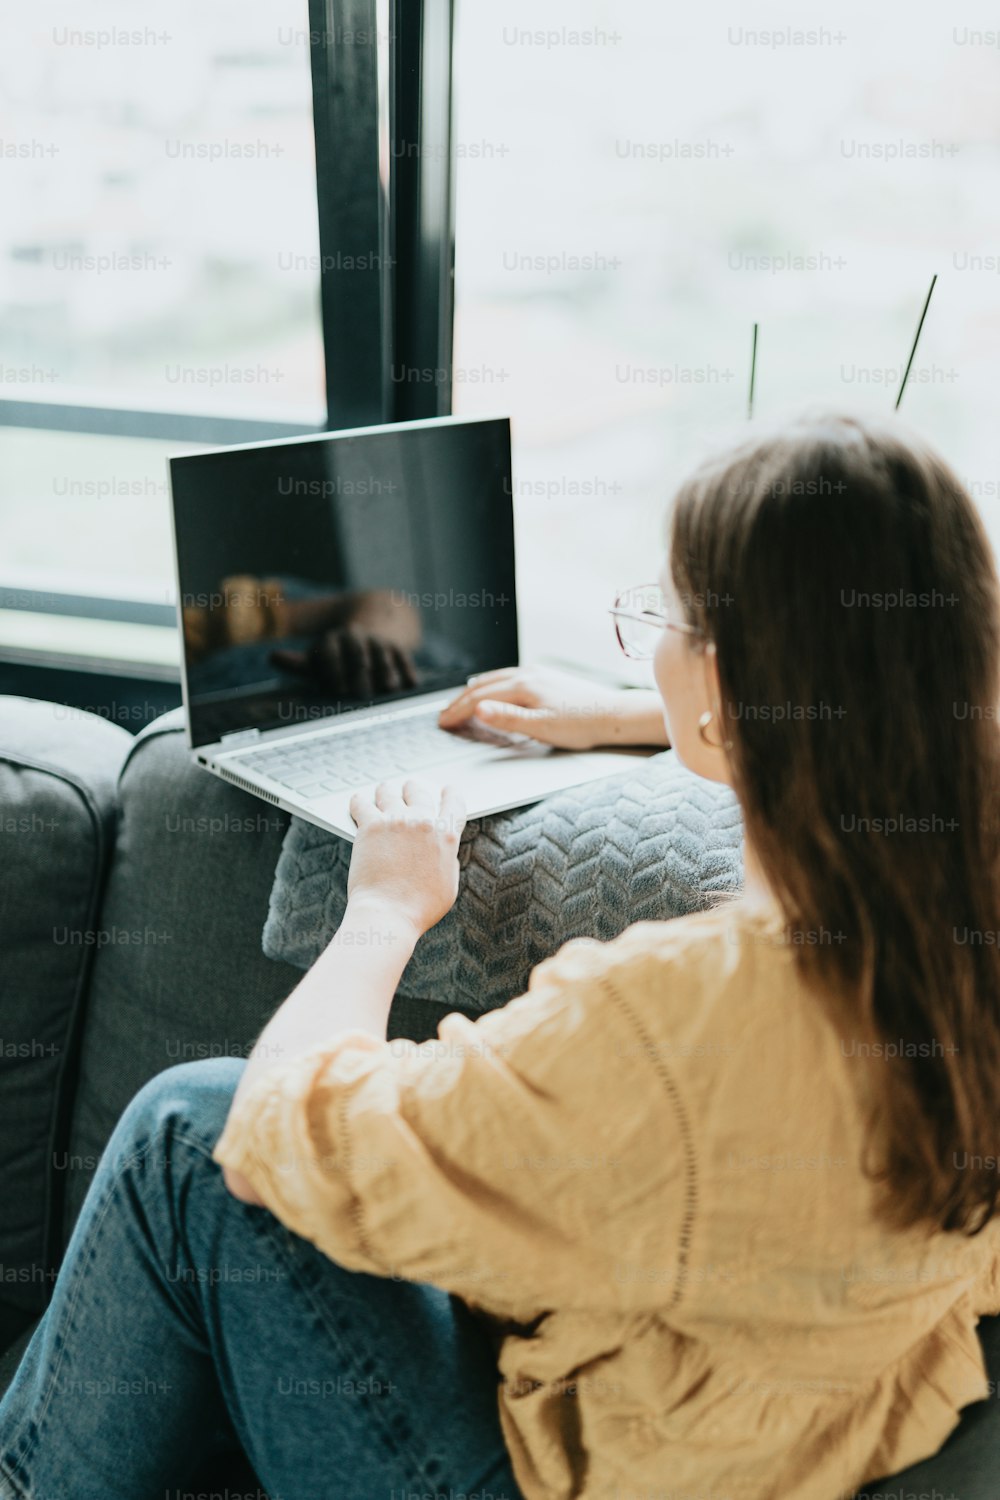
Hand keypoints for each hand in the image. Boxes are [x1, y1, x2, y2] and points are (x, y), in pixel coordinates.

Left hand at [271, 626, 417, 697]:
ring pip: (382, 657)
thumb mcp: (319, 657)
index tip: (335, 687)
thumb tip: (272, 657)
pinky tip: (410, 684)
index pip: (330, 650)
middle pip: (358, 655)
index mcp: (334, 639)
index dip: (333, 667)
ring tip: (388, 688)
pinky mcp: (400, 649)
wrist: (376, 622)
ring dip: (386, 672)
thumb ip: (299, 663)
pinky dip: (408, 671)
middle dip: (360, 673)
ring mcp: (380, 642)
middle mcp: (357, 637)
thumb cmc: (341, 653)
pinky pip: (404, 660)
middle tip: (360, 695)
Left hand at [347, 780, 466, 937]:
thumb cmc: (419, 908)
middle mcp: (423, 822)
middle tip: (409, 789)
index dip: (451, 793)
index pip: (454, 803)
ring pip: (389, 791)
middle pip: (418, 791)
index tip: (448, 790)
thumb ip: (446, 859)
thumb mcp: (449, 884)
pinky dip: (359, 801)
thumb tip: (440, 849)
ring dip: (386, 791)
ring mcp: (395, 821)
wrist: (388, 914)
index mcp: (447, 835)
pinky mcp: (370, 826)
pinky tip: (358, 802)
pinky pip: (361, 803)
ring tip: (383, 792)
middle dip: (413, 789)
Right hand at [438, 666, 668, 750]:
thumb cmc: (581, 725)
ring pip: (495, 679)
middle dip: (460, 701)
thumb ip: (508, 719)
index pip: (479, 697)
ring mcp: (537, 673)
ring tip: (460, 704)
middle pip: (483, 685)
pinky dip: (491, 686)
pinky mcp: (545, 676)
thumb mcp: (542, 728)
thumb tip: (478, 709)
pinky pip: (508, 678)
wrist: (612, 714)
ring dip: (474, 691)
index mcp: (524, 686)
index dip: (457, 711)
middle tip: (443, 716)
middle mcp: (528, 674)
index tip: (442, 723)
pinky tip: (492, 693)